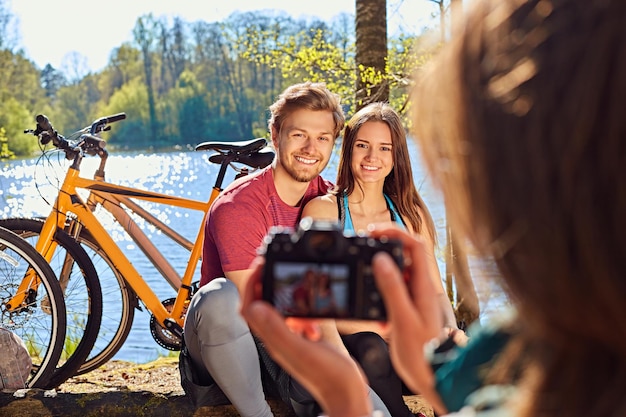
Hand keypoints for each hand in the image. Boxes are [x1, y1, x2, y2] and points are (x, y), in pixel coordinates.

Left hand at [241, 258, 371, 416]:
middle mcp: (280, 339)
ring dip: (287, 295)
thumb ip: (278, 329)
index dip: (252, 284)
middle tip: (275, 265)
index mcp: (275, 340)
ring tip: (299, 284)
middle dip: (266, 283)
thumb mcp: (302, 349)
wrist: (349, 395)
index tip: (262, 265)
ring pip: (281, 310)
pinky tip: (317, 311)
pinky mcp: (308, 342)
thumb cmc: (329, 377)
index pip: (251, 308)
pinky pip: (300, 319)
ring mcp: (294, 341)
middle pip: (263, 305)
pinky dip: (305, 309)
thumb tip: (255, 307)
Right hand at [368, 225, 447, 413]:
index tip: (373, 231)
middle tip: (363, 247)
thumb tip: (381, 259)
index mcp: (424, 286)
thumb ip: (392, 288)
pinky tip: (376, 314)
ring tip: (365, 280)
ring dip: (381, 273)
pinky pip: (394, 292)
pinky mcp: (409, 309)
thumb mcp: (402, 319)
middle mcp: (422, 288)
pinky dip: (382, 294)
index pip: (414, 245)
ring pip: (398, 273)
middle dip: (383, 248)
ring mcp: (416, 298)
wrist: (432, 377)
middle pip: (405, 254)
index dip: (394, 232)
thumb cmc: (422, 353)